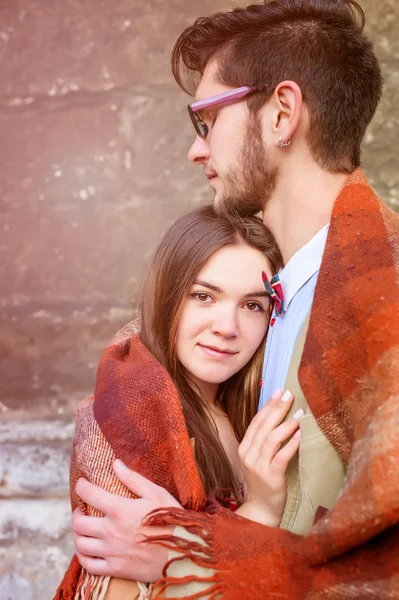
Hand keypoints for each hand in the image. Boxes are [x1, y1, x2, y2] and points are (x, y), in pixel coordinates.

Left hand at [72, 459, 181, 581]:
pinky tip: (86, 550)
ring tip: (83, 529)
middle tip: (81, 509)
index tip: (82, 484)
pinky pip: (88, 565)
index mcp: (119, 509)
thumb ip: (133, 479)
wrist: (183, 553)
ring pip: (80, 544)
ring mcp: (111, 552)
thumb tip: (115, 464)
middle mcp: (110, 531)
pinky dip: (82, 557)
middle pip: (79, 522)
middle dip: (76, 513)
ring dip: (78, 534)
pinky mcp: (115, 568)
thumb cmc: (172, 519)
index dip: (81, 486)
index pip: (89, 494)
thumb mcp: (156, 493)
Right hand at [237, 390, 301, 526]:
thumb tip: (278, 417)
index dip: (268, 406)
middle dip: (277, 409)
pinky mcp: (271, 476)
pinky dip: (292, 443)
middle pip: (263, 427)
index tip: (278, 392)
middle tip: (289, 395)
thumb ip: (264, 441)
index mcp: (244, 448)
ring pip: (272, 439)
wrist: (262, 509)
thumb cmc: (264, 481)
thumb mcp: (259, 459)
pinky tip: (301, 434)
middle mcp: (248, 455)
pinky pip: (282, 456)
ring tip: (299, 414)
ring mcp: (258, 466)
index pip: (256, 422)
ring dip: (286, 425)